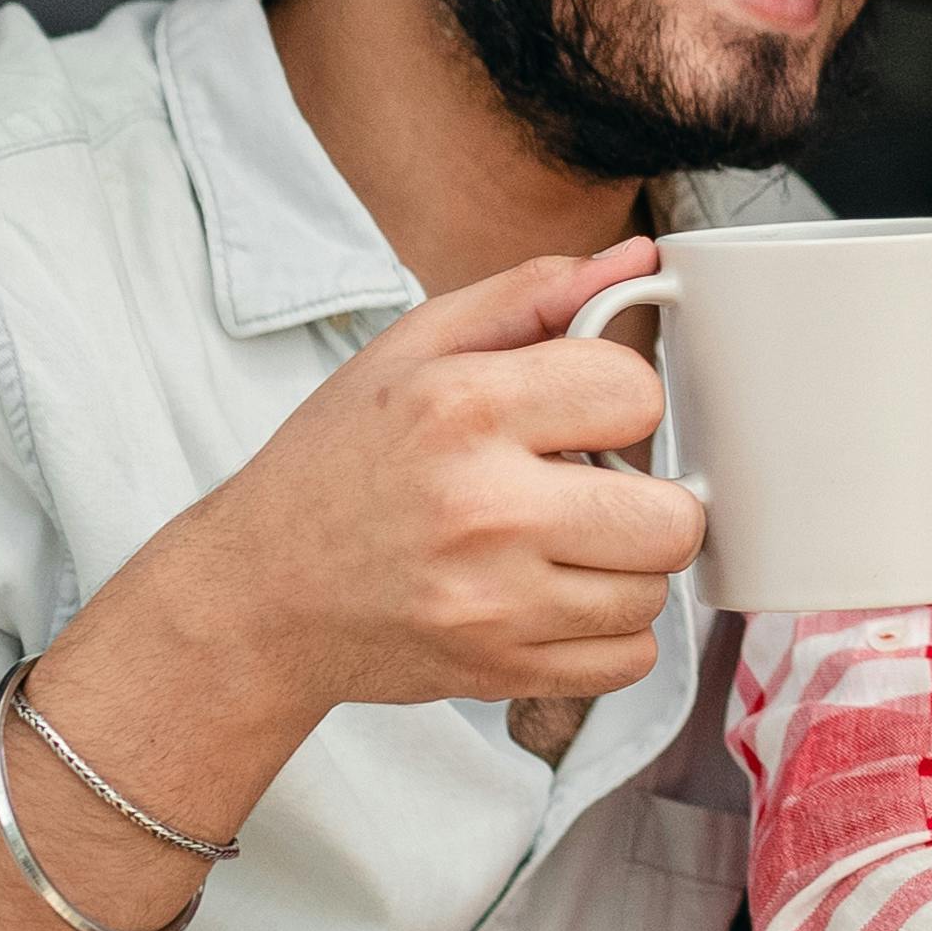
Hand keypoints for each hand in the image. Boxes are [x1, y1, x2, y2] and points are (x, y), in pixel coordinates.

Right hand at [142, 242, 703, 717]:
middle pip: (674, 514)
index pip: (637, 393)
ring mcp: (494, 605)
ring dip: (626, 565)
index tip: (582, 415)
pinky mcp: (501, 673)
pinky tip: (556, 597)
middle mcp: (485, 510)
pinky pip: (629, 660)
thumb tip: (641, 257)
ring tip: (563, 544)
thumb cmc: (337, 463)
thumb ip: (532, 295)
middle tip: (591, 488)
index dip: (620, 398)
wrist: (258, 597)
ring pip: (656, 589)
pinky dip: (609, 634)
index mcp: (464, 410)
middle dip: (649, 494)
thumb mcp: (412, 350)